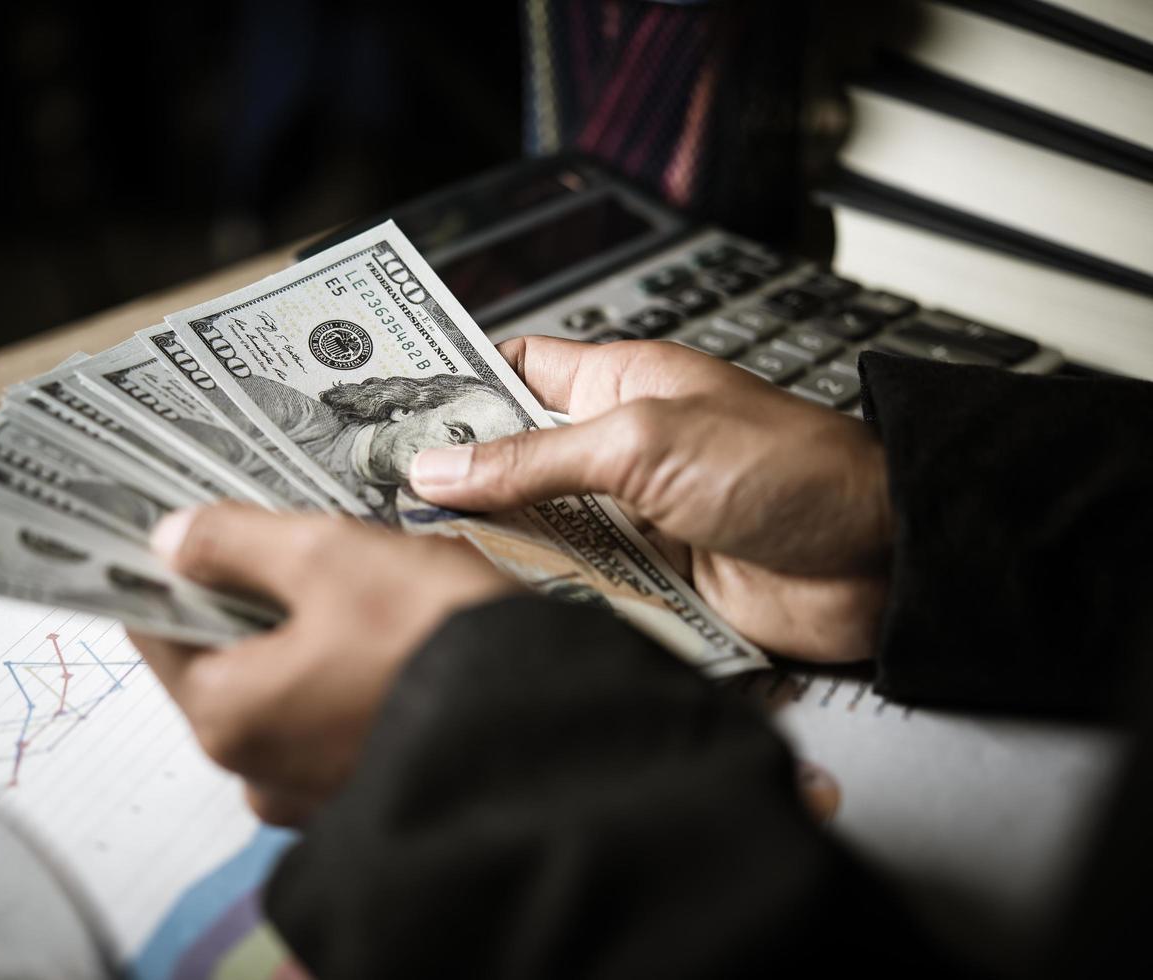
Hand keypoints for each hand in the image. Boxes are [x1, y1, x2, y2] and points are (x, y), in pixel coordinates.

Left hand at [129, 503, 516, 825]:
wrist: (548, 731)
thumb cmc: (434, 642)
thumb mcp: (328, 557)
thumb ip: (237, 542)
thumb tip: (173, 539)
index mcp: (226, 713)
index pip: (157, 628)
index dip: (172, 569)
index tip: (195, 531)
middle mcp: (256, 770)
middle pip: (224, 658)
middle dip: (256, 598)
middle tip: (308, 548)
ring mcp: (312, 792)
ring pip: (284, 688)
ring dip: (310, 637)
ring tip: (371, 590)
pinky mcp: (366, 794)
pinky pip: (333, 722)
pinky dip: (348, 680)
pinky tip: (399, 642)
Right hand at [409, 337, 892, 661]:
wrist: (878, 559)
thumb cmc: (790, 467)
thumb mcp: (643, 442)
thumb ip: (536, 459)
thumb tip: (440, 467)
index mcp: (617, 384)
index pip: (514, 373)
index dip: (454, 389)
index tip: (388, 414)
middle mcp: (618, 449)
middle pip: (514, 465)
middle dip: (463, 486)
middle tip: (388, 504)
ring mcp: (632, 519)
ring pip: (538, 533)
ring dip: (503, 549)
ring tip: (431, 561)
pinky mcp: (650, 583)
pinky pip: (578, 589)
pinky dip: (549, 598)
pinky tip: (505, 606)